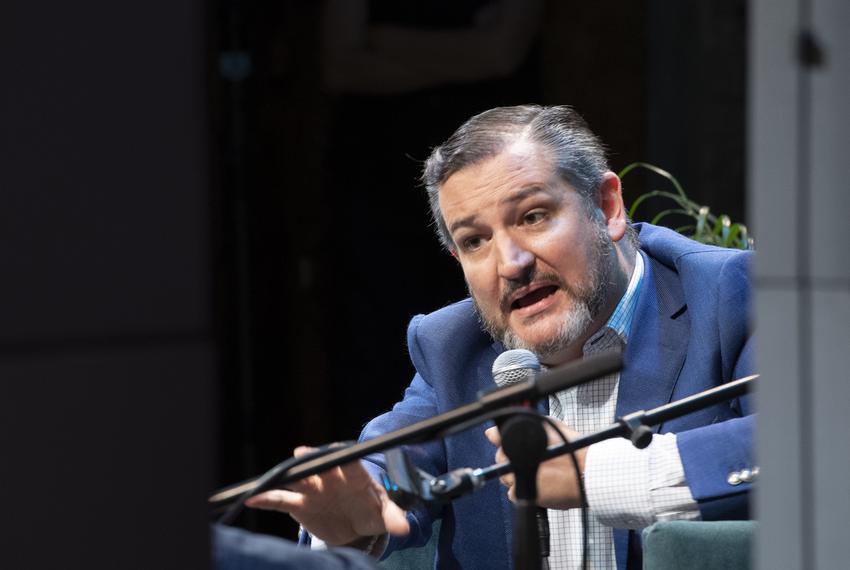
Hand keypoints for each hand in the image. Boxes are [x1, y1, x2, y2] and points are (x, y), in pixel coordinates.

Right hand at [244, 446, 409, 544]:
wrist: (357, 524)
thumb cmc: (373, 511)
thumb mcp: (386, 514)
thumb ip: (394, 518)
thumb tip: (406, 527)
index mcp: (355, 476)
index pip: (350, 463)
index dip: (343, 458)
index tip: (338, 453)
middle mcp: (331, 478)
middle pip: (320, 465)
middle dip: (312, 459)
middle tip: (301, 454)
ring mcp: (314, 490)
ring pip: (299, 479)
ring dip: (289, 476)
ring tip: (276, 475)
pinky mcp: (300, 504)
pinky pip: (281, 500)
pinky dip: (268, 499)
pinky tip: (252, 498)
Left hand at [485, 419, 586, 509]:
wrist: (590, 472)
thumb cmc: (574, 449)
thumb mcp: (551, 427)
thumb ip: (525, 424)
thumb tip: (494, 431)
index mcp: (523, 438)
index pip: (497, 437)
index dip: (500, 440)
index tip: (502, 443)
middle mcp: (518, 455)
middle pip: (501, 460)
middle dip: (511, 462)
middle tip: (531, 463)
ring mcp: (519, 475)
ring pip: (507, 478)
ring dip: (517, 477)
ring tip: (538, 476)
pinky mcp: (525, 493)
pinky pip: (514, 494)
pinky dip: (523, 493)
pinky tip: (537, 487)